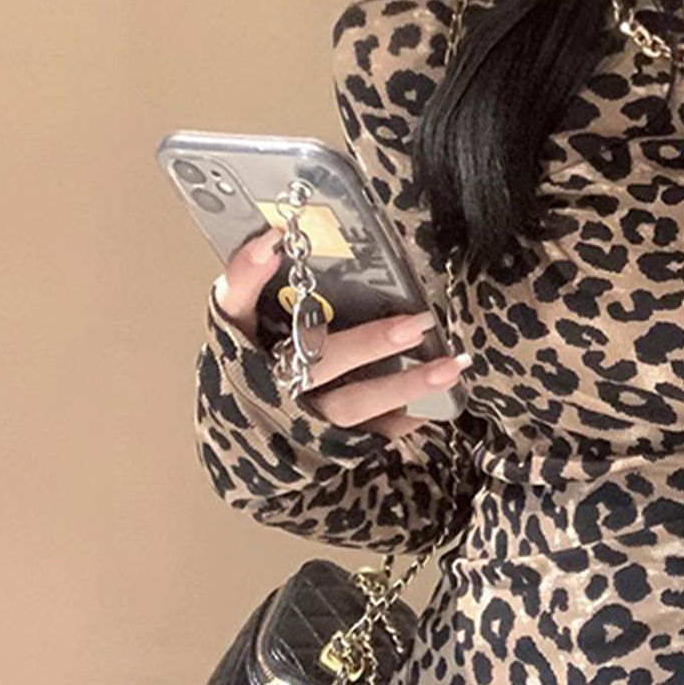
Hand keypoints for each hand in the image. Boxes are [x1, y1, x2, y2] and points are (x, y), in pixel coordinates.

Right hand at [213, 226, 468, 440]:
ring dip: (402, 386)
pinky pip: (370, 436)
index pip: (234, 303)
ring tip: (449, 367)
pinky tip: (439, 403)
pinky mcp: (326, 445)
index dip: (248, 275)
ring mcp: (299, 419)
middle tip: (416, 325)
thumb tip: (278, 238)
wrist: (243, 443)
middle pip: (317, 361)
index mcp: (241, 342)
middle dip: (368, 345)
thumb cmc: (252, 365)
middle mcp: (267, 381)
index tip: (274, 242)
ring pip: (352, 404)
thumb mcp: (247, 325)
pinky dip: (404, 419)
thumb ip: (255, 284)